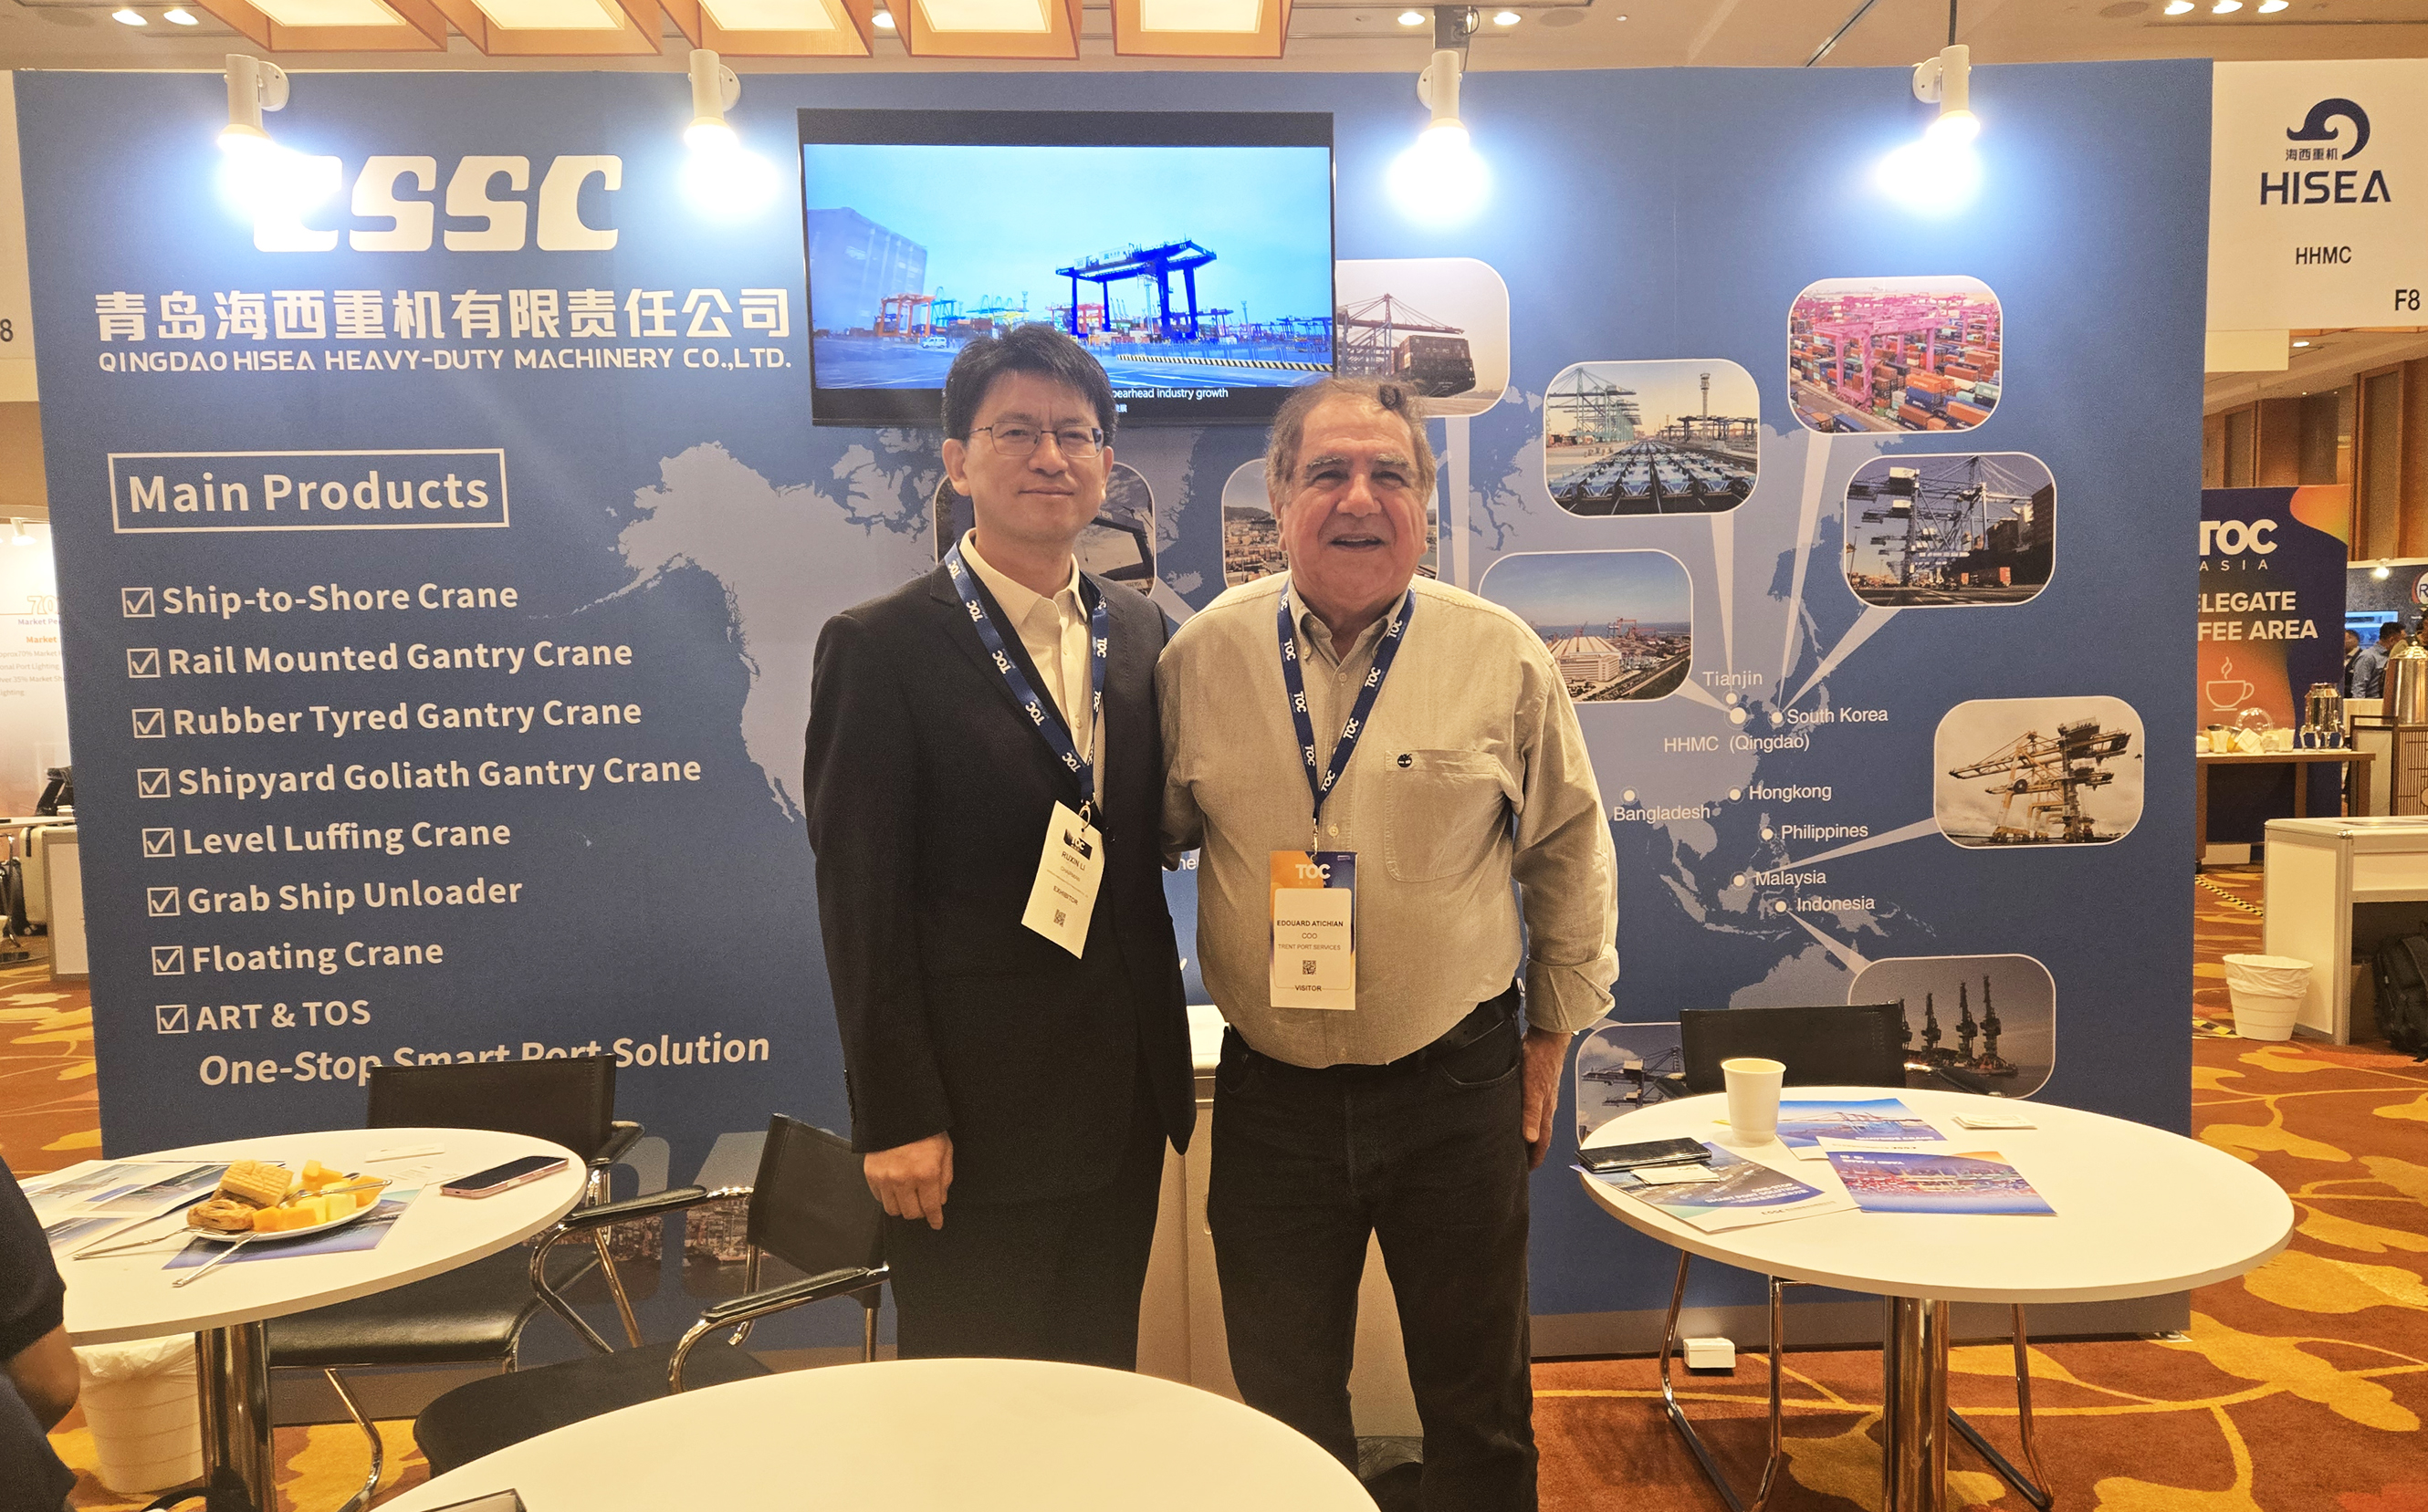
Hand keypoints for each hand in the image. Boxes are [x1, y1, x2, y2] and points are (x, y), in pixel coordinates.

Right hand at [864, 1132, 953, 1228]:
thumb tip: (940, 1200)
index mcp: (926, 1173)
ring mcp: (885, 1178)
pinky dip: (888, 1197)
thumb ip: (945, 1178)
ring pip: (893, 1210)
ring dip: (903, 1207)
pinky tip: (895, 1188)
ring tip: (908, 1196)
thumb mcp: (945, 1150)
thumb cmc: (925, 1128)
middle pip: (911, 1213)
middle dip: (920, 1212)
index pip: (931, 1207)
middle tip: (923, 1204)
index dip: (935, 1219)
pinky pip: (879, 1198)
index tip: (936, 1223)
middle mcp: (904, 1179)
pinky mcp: (871, 1174)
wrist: (898, 1111)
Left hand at [1520, 1027, 1572, 1170]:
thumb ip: (1530, 1113)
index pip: (1541, 1142)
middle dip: (1530, 1150)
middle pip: (1539, 1135)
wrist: (1547, 1036)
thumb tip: (1530, 1138)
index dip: (1534, 1158)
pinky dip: (1524, 1118)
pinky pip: (1531, 1108)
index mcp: (1545, 1112)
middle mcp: (1545, 1107)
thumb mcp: (1531, 1089)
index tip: (1525, 1171)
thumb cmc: (1539, 1060)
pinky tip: (1515, 1114)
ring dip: (1526, 1134)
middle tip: (1518, 1161)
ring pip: (1535, 1121)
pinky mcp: (1536, 1085)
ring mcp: (1542, 1096)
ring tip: (1515, 1142)